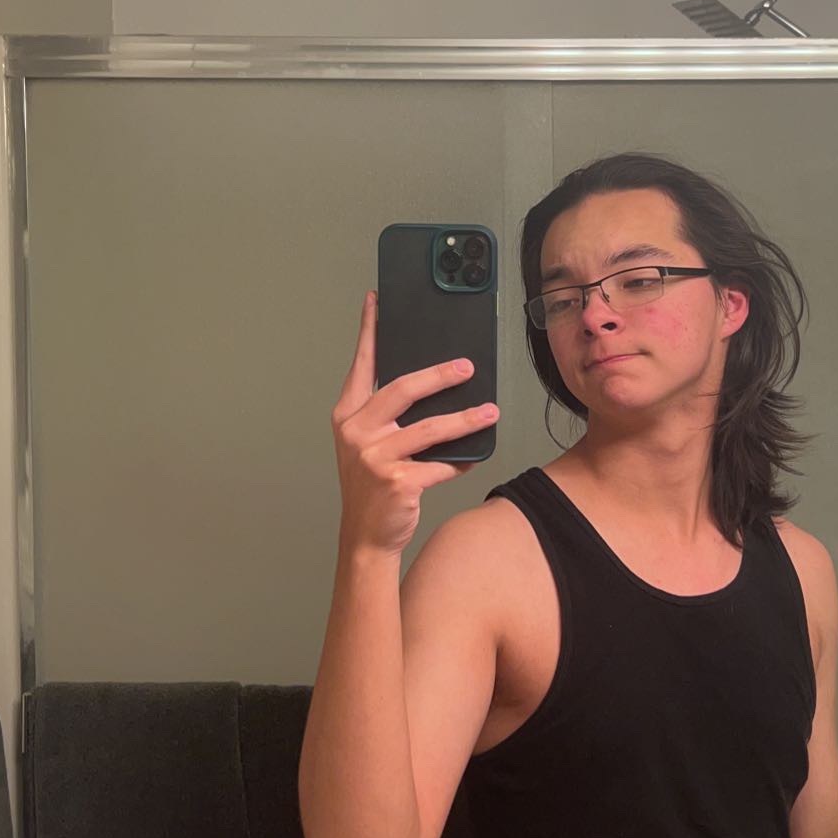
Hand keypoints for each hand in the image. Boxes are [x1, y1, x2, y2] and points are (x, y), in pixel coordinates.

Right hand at [331, 290, 499, 556]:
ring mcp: (374, 457)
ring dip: (465, 419)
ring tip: (490, 411)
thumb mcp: (370, 444)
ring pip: (430, 428)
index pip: (362, 365)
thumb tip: (435, 383)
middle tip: (467, 366)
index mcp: (347, 415)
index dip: (370, 331)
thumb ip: (390, 415)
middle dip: (439, 375)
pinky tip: (474, 457)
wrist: (366, 537)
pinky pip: (441, 464)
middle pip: (403, 390)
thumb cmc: (372, 486)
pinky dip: (461, 461)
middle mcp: (356, 432)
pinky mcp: (397, 481)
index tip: (378, 300)